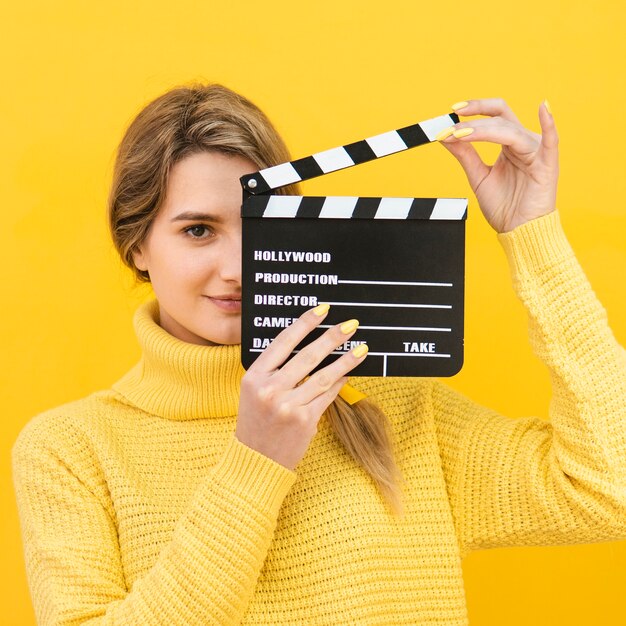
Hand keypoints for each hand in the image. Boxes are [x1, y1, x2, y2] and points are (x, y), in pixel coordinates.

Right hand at [235, 305, 367, 469]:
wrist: (256, 460)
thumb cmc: (257, 422)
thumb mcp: (254, 391)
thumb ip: (274, 369)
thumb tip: (308, 344)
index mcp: (254, 376)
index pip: (283, 341)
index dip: (305, 323)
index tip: (323, 310)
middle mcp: (270, 389)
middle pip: (308, 355)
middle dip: (333, 337)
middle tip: (351, 325)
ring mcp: (288, 405)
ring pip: (324, 375)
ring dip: (346, 359)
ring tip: (361, 348)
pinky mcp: (305, 420)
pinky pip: (328, 395)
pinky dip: (340, 381)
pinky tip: (349, 372)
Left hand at [439, 98, 558, 232]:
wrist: (518, 231)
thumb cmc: (504, 206)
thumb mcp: (478, 177)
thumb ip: (465, 155)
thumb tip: (446, 135)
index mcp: (508, 144)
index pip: (493, 117)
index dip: (475, 109)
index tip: (452, 110)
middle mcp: (523, 143)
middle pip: (499, 120)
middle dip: (472, 123)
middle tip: (450, 130)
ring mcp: (536, 152)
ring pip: (510, 131)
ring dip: (482, 130)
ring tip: (460, 135)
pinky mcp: (547, 165)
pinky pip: (551, 142)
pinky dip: (549, 124)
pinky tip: (544, 108)